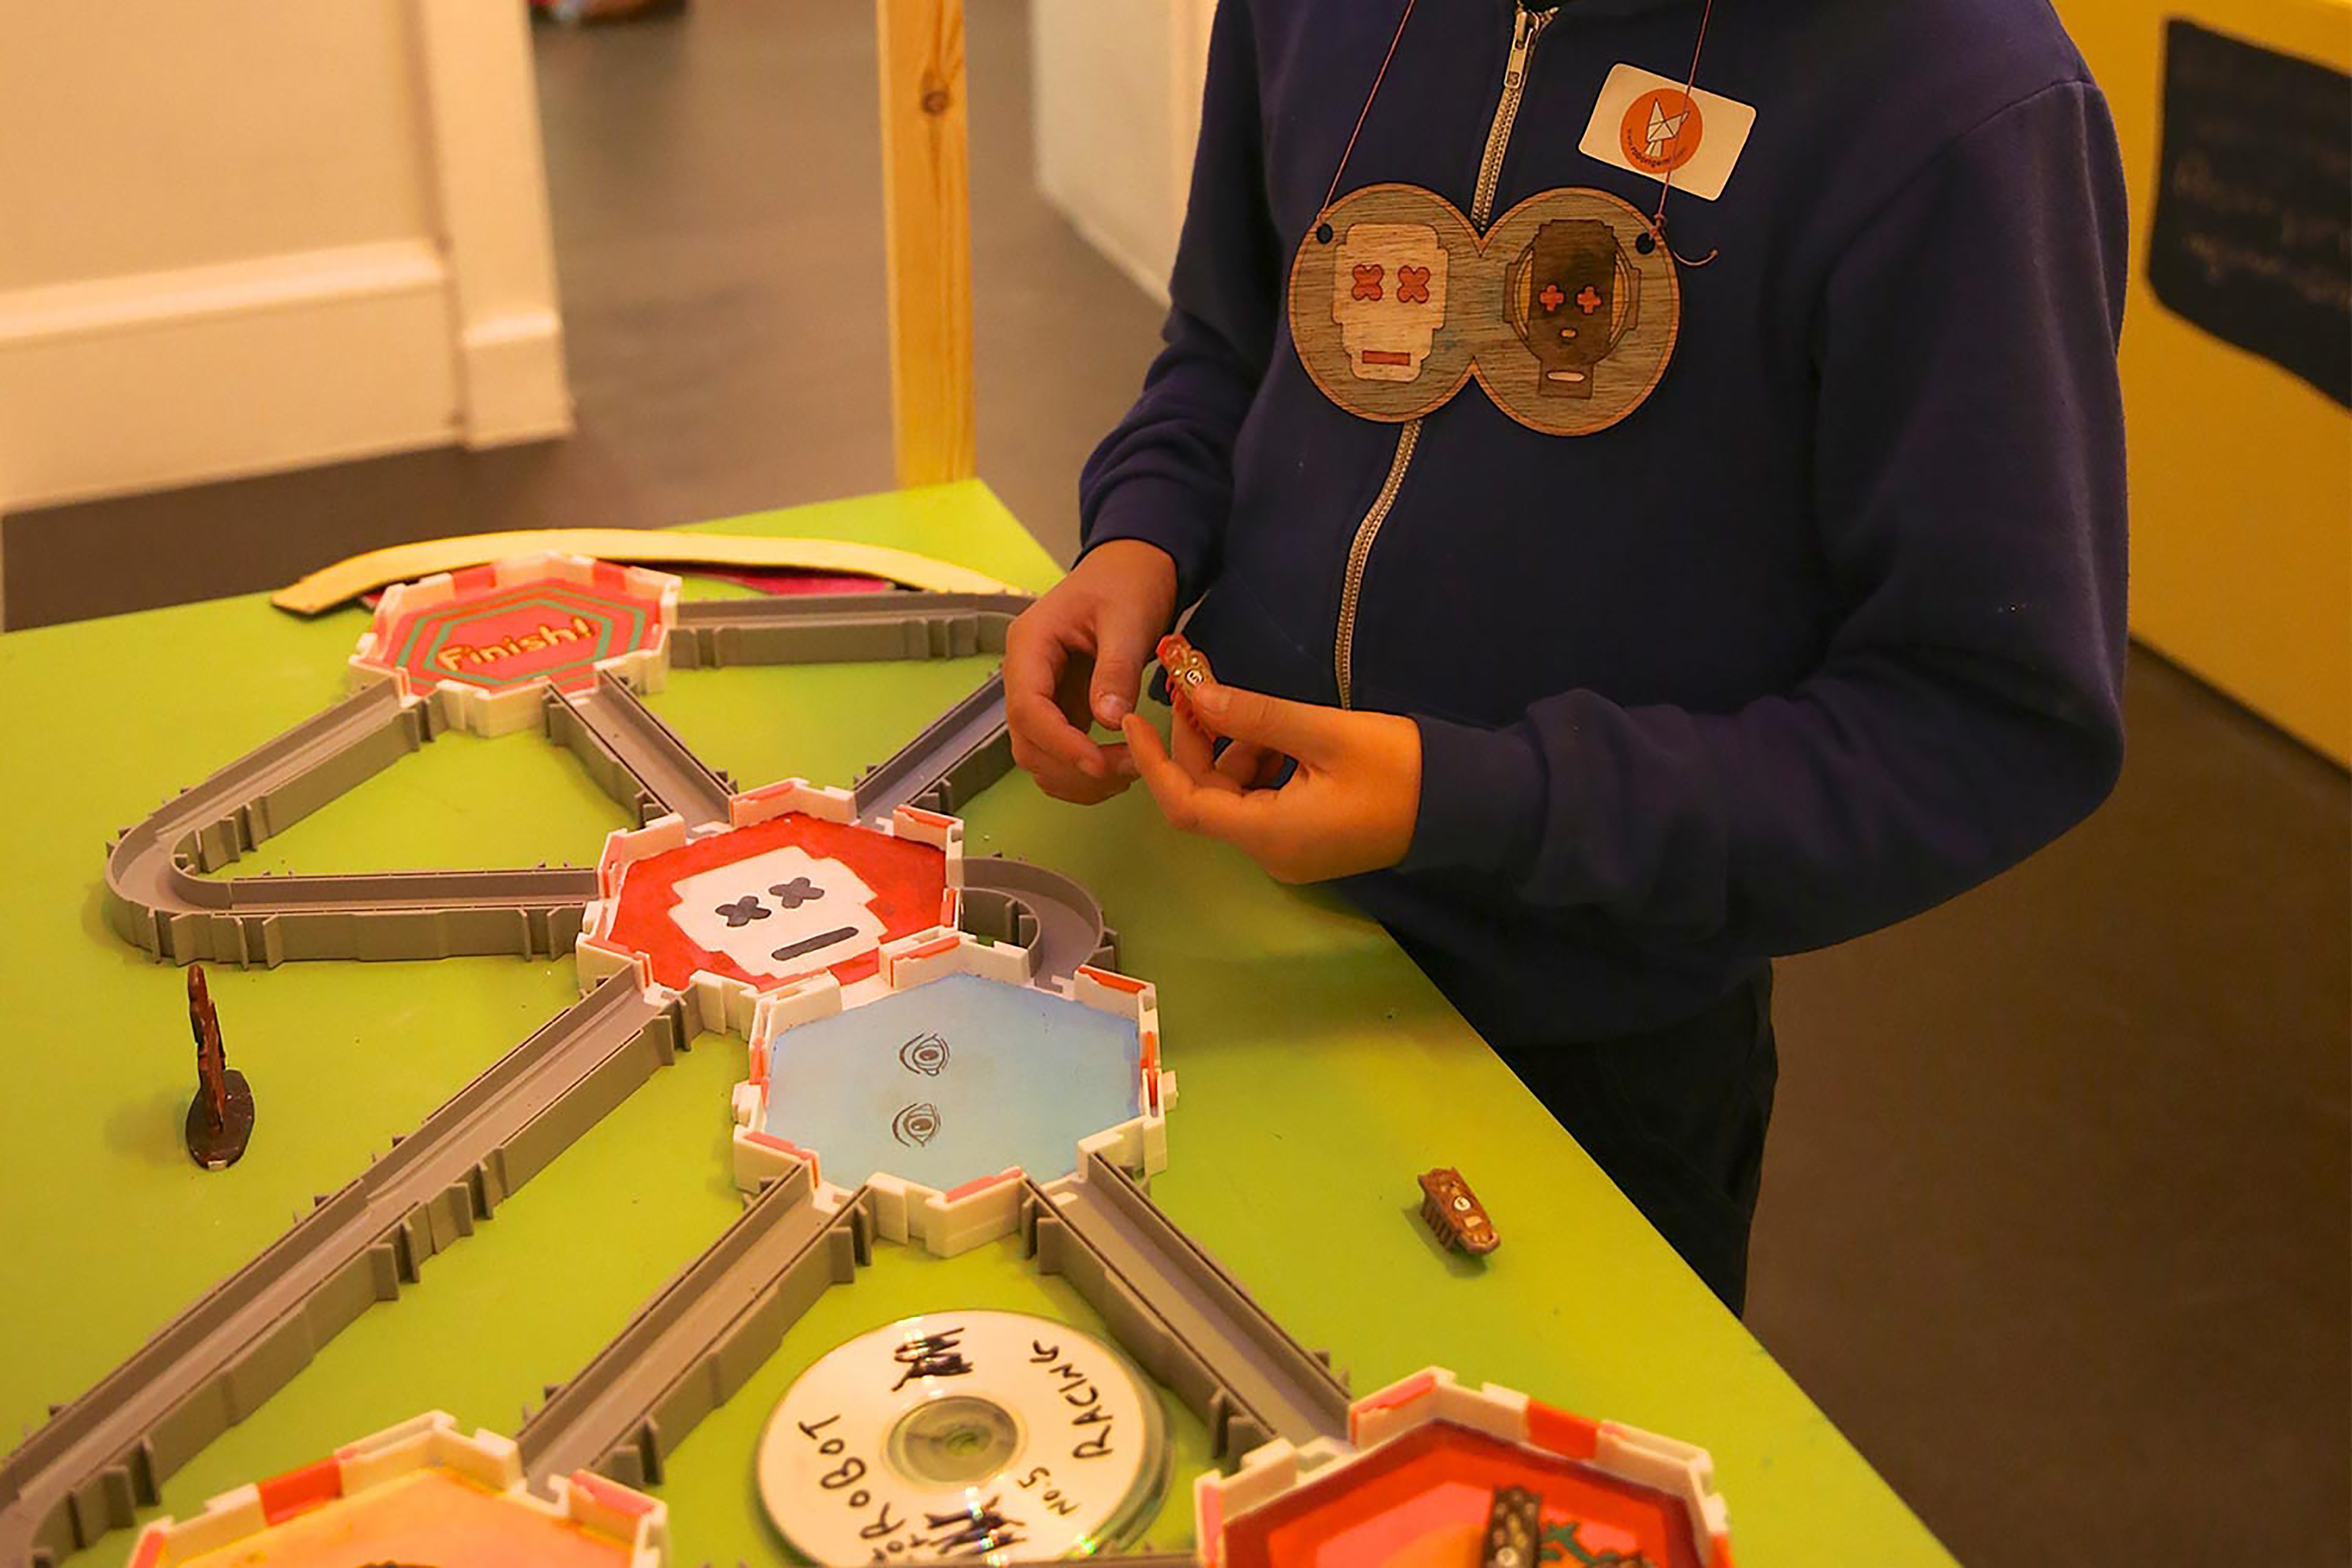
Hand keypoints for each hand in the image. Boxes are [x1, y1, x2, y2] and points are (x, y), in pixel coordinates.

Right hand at [1004, 541, 1177, 802]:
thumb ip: (1116, 670)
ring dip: (1077, 777)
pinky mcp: (1059, 707)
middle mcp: (1025, 672)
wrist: (1133, 568)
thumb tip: (1109, 720)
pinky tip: (1116, 771)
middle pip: (1027, 740)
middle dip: (1073, 766)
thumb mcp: (1128, 619)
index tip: (1099, 764)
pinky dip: (1082, 773)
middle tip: (1128, 769)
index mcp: (1030, 643)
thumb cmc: (1128, 582)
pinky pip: (1058, 752)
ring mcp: (1039, 692)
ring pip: (1039, 755)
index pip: (1029, 707)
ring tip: (1128, 772)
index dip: (1061, 743)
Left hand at [1122, 679, 1420, 883]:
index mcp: (1268, 834)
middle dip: (1195, 741)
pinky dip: (1255, 762)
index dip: (1154, 761)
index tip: (1134, 718)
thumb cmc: (1399, 768)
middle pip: (1207, 798)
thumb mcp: (1325, 733)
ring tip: (1234, 696)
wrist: (1467, 804)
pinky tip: (1268, 727)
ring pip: (1234, 796)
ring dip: (1227, 747)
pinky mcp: (1308, 837)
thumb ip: (1257, 715)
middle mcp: (1270, 852)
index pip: (1185, 804)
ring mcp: (1290, 849)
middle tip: (1195, 683)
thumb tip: (1200, 694)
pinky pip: (1262, 800)